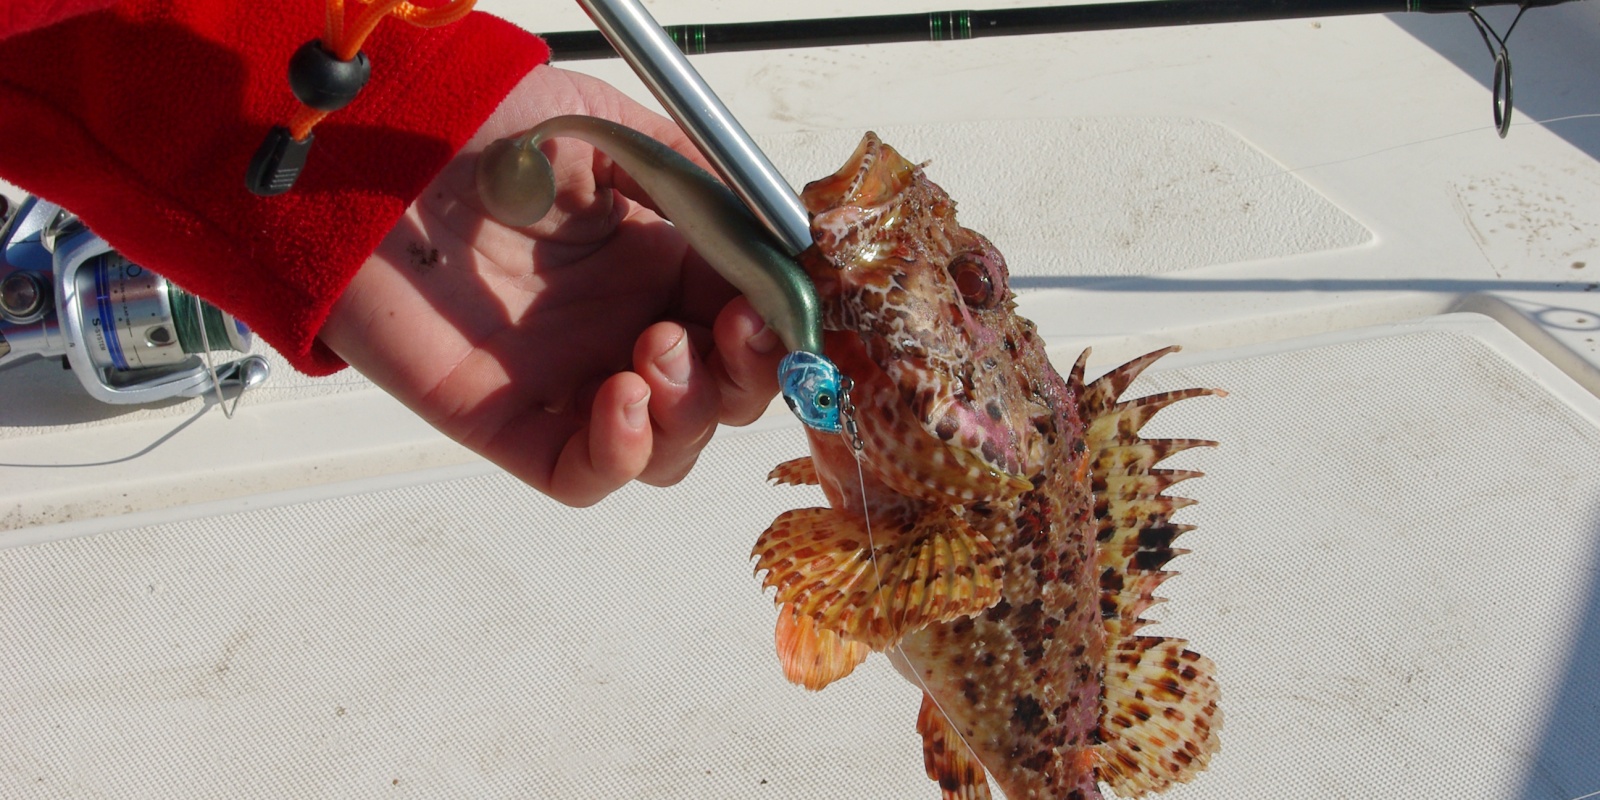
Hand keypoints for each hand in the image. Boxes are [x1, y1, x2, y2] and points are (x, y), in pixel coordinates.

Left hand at [320, 66, 783, 505]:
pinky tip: (620, 397)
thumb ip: (695, 180)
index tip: (789, 306)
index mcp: (659, 268)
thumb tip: (779, 234)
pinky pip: (587, 475)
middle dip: (746, 375)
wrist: (376, 152)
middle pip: (724, 398)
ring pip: (672, 447)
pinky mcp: (511, 424)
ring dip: (690, 412)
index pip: (749, 323)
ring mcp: (572, 383)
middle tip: (728, 331)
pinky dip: (624, 453)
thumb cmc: (482, 131)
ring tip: (654, 350)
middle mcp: (624, 332)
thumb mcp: (608, 132)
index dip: (780, 325)